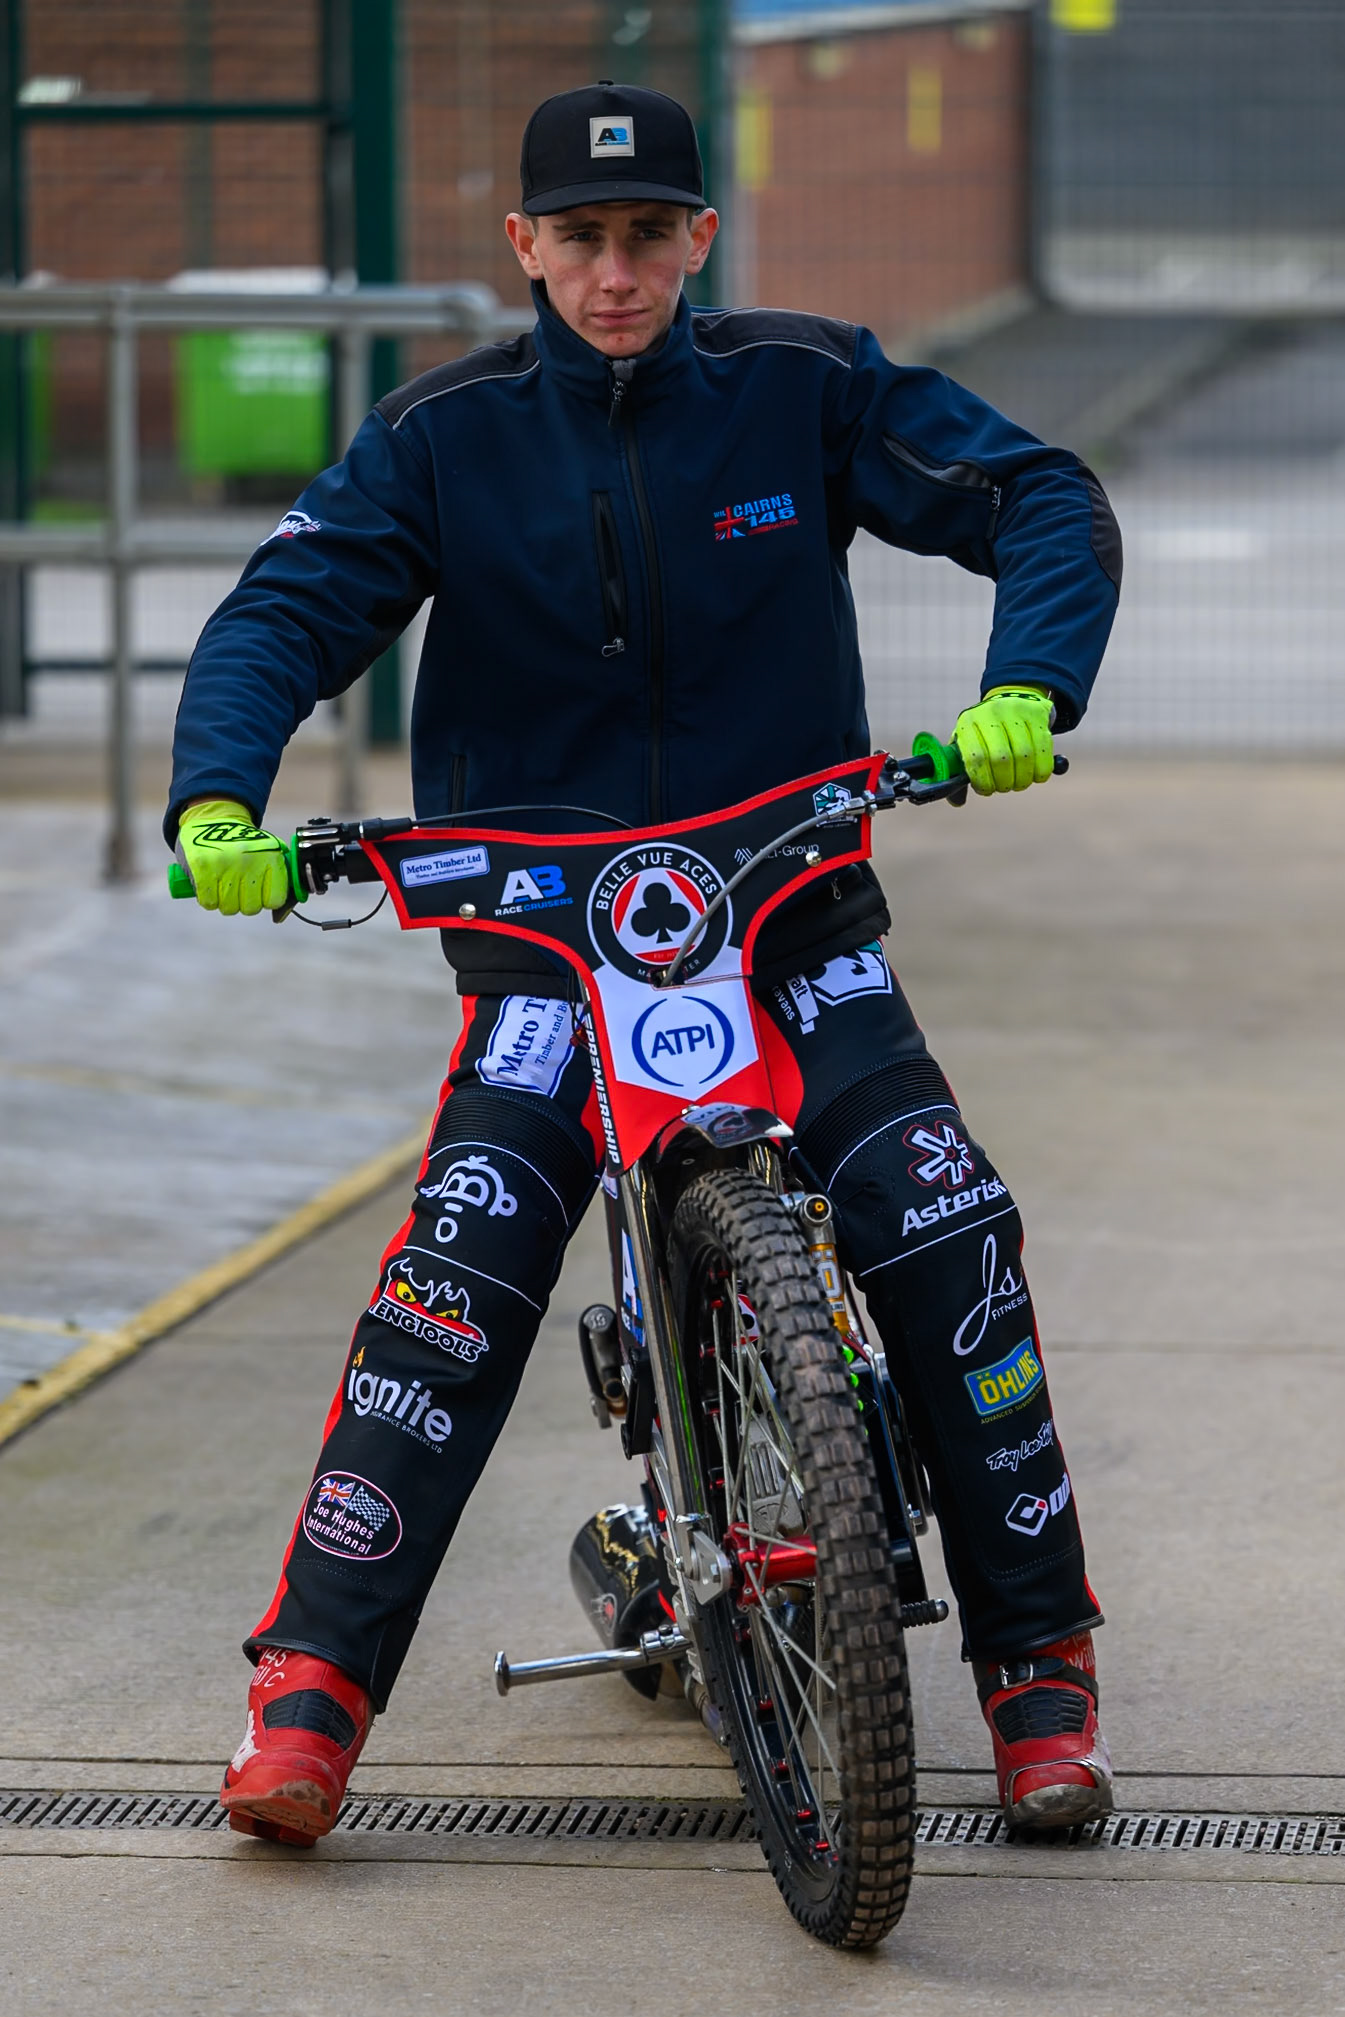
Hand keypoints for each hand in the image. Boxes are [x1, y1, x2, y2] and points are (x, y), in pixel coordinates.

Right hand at [175, 798, 290, 915]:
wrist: (214, 818)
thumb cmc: (244, 841)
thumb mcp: (271, 850)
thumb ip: (281, 874)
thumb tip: (285, 907)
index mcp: (270, 858)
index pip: (275, 900)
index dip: (266, 900)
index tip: (260, 894)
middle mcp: (249, 862)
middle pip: (250, 908)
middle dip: (244, 903)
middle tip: (239, 890)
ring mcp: (225, 865)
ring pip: (229, 908)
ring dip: (225, 902)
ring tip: (224, 886)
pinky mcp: (203, 867)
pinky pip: (209, 902)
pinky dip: (209, 899)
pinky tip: (211, 887)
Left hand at [954, 686, 1053, 795]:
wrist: (1011, 698)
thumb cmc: (985, 732)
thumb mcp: (967, 744)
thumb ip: (960, 774)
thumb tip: (957, 802)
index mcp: (968, 722)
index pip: (975, 757)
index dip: (983, 781)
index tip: (987, 790)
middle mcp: (990, 713)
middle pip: (1000, 758)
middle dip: (1004, 782)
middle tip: (1004, 788)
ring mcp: (1015, 711)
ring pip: (1024, 755)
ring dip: (1022, 779)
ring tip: (1019, 783)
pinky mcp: (1037, 714)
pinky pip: (1043, 749)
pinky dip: (1041, 770)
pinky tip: (1036, 776)